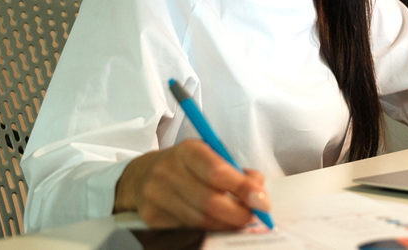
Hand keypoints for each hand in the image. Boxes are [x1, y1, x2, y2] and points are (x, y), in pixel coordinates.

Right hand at [114, 139, 269, 229]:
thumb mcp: (212, 157)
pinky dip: (207, 229)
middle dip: (238, 213)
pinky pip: (187, 228)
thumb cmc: (189, 167)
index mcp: (188, 150)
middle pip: (209, 201)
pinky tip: (216, 224)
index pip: (218, 172)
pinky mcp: (151, 216)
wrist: (144, 175)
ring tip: (237, 221)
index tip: (263, 202)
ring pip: (199, 219)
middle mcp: (168, 171)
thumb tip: (259, 195)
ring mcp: (156, 194)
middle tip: (252, 217)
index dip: (243, 189)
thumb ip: (238, 173)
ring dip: (225, 224)